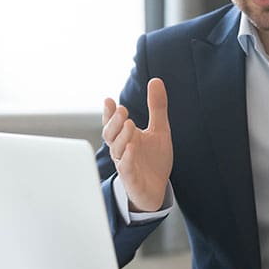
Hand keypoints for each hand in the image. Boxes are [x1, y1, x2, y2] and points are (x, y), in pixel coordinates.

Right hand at [102, 78, 172, 211]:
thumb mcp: (160, 129)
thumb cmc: (153, 159)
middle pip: (110, 135)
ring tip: (130, 123)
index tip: (108, 100)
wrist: (157, 188)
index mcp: (125, 137)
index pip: (113, 123)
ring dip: (122, 136)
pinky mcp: (132, 179)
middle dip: (114, 122)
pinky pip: (126, 168)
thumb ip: (157, 107)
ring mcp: (125, 164)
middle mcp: (122, 149)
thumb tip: (155, 80)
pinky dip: (127, 158)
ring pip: (117, 150)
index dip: (108, 113)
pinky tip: (132, 147)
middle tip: (121, 109)